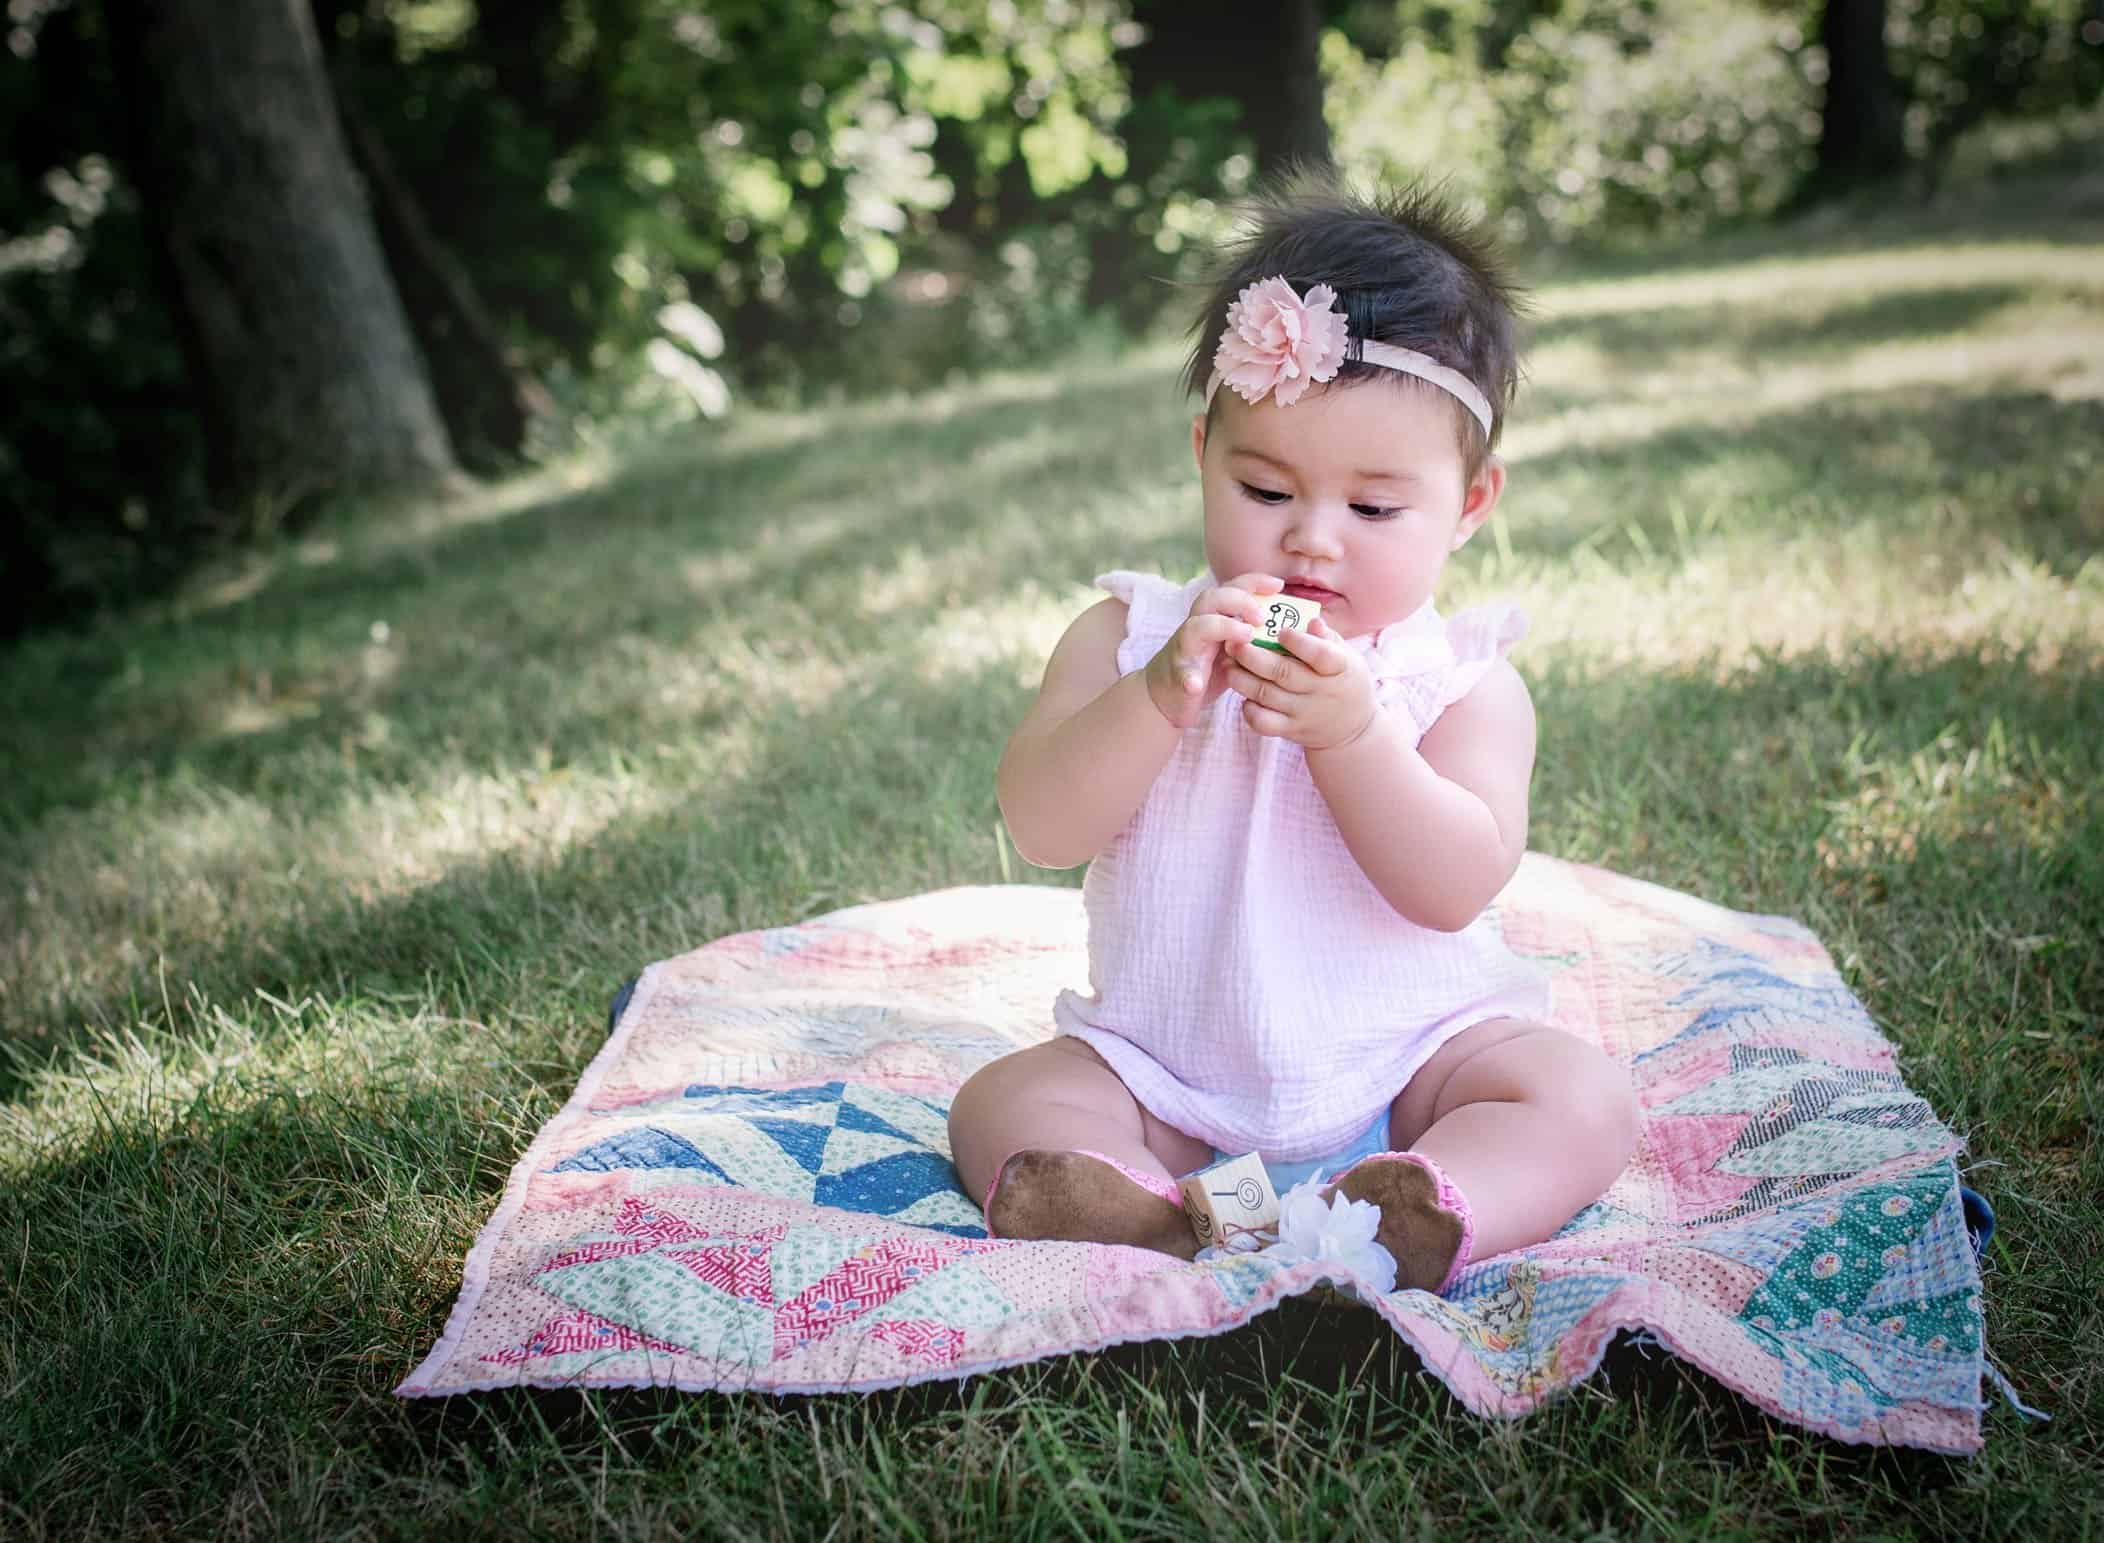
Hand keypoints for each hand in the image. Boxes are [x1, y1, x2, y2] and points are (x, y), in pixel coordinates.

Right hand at [1142, 573, 1281, 728]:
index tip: (1279, 584)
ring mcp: (1184, 651)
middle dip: (1239, 600)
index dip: (1254, 582)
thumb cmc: (1206, 670)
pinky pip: (1182, 674)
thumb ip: (1253, 635)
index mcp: (1213, 619)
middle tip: (1263, 617)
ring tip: (1246, 636)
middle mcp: (1196, 628)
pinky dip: (1189, 677)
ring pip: (1195, 627)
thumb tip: (1293, 629)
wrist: (1166, 697)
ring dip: (1221, 626)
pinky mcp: (1177, 677)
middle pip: (1211, 598)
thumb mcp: (1231, 648)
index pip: (1231, 589)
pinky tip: (1196, 684)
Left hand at [1221, 617, 1376, 749]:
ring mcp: (1304, 713)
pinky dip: (1248, 709)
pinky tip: (1243, 694)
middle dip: (1253, 657)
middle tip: (1234, 643)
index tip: (1280, 630)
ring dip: (1241, 678)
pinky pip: (1263, 722)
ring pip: (1266, 695)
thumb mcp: (1347, 657)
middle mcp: (1320, 691)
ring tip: (1227, 663)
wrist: (1352, 730)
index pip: (1320, 655)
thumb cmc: (1344, 681)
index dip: (1299, 643)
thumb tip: (1312, 620)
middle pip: (1282, 673)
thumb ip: (1328, 638)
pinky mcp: (1290, 730)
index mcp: (1339, 668)